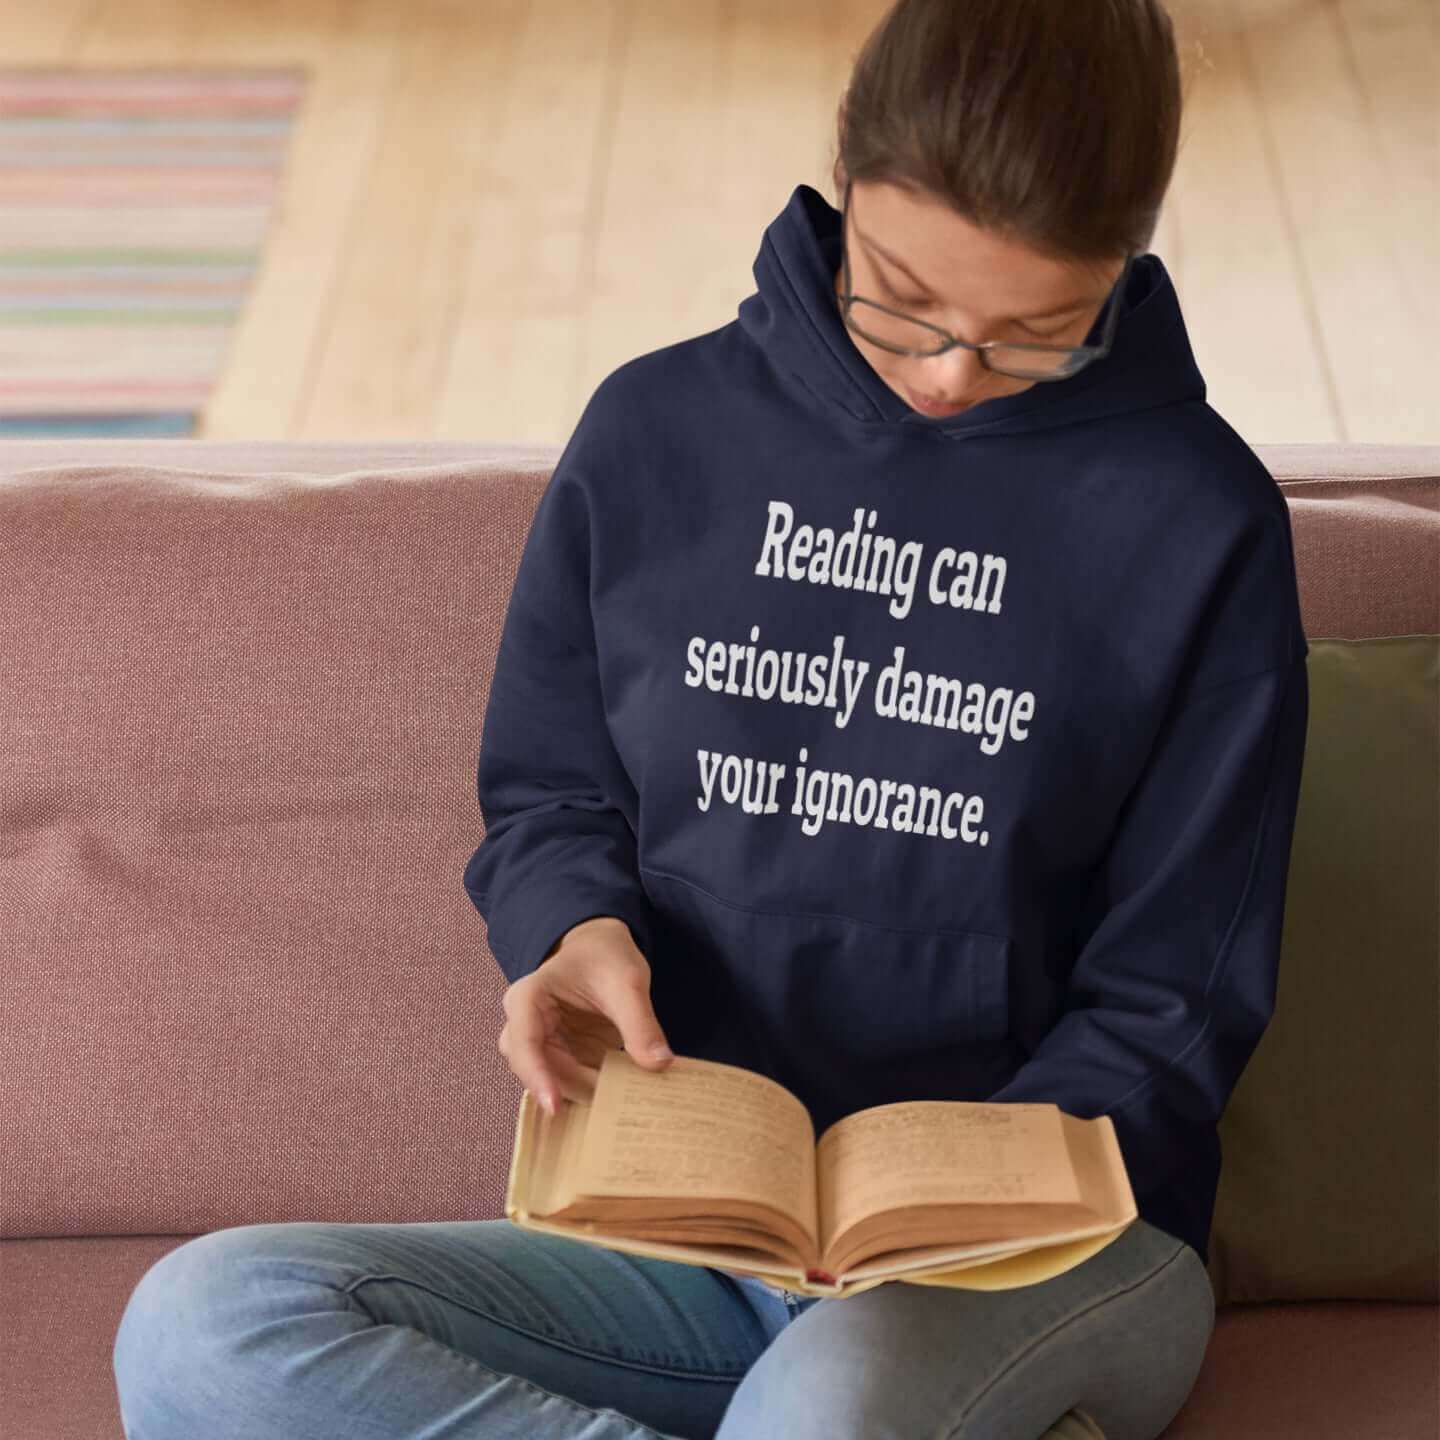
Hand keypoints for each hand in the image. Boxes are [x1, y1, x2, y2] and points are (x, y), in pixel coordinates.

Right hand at [498, 915, 673, 1115]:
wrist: (602, 949)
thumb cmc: (605, 957)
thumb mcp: (627, 982)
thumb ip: (641, 1024)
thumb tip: (660, 1064)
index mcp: (529, 997)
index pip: (525, 1043)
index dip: (537, 1077)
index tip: (554, 1107)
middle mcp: (524, 1025)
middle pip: (537, 1070)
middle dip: (573, 1088)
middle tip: (614, 1104)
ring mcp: (540, 1045)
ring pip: (553, 1083)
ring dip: (586, 1092)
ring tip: (622, 1102)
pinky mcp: (560, 1058)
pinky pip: (571, 1084)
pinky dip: (595, 1091)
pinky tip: (620, 1097)